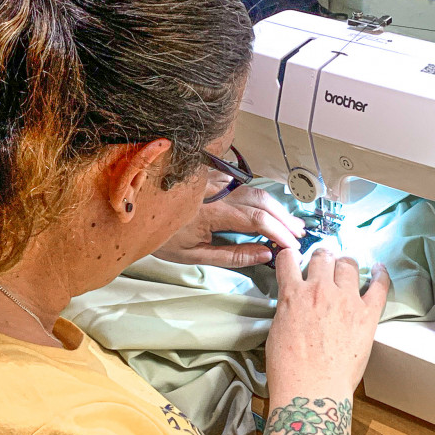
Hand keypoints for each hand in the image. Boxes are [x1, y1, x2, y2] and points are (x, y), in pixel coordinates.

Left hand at [153, 184, 305, 267]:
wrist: (135, 216)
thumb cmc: (162, 239)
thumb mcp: (196, 256)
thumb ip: (233, 256)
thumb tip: (264, 254)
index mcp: (211, 213)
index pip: (256, 219)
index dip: (278, 231)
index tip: (291, 244)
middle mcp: (215, 193)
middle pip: (261, 200)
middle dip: (283, 217)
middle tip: (298, 233)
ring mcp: (213, 183)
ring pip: (254, 190)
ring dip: (275, 207)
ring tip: (289, 223)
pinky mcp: (210, 179)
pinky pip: (242, 185)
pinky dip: (260, 197)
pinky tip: (270, 209)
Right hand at [266, 248, 390, 398]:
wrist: (312, 389)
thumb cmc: (288, 369)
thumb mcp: (276, 330)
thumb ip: (287, 308)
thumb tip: (293, 303)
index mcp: (293, 294)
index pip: (288, 258)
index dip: (291, 256)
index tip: (295, 260)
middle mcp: (319, 290)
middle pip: (323, 256)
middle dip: (322, 258)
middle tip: (324, 265)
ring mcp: (346, 300)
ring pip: (348, 264)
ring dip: (345, 263)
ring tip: (346, 268)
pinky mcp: (368, 314)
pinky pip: (379, 286)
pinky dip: (380, 274)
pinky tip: (379, 269)